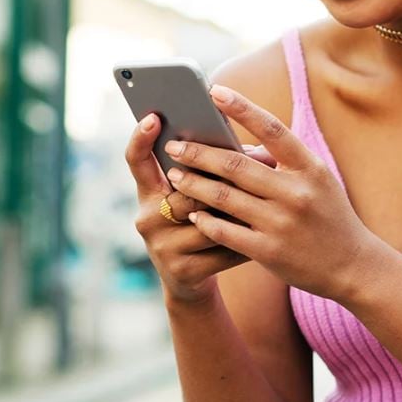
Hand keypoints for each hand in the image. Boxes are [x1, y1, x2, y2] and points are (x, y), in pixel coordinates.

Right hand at [123, 113, 279, 304]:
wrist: (192, 284)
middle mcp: (147, 218)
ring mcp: (161, 246)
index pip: (136, 160)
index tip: (154, 116)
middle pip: (186, 187)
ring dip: (239, 210)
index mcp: (149, 193)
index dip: (140, 138)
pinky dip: (247, 239)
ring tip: (266, 201)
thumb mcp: (196, 198)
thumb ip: (213, 172)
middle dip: (220, 180)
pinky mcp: (181, 271)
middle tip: (249, 170)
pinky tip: (265, 234)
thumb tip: (254, 152)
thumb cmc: (203, 225)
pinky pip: (222, 247)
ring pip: (208, 218)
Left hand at [162, 84, 388, 304]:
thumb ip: (283, 161)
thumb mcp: (317, 180)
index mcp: (310, 168)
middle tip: (173, 145)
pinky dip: (205, 220)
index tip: (214, 91)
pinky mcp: (269, 251)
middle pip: (236, 165)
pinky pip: (226, 232)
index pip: (272, 129)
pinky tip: (192, 213)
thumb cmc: (329, 215)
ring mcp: (282, 223)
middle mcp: (296, 192)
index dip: (242, 108)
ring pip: (224, 197)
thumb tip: (237, 144)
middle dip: (198, 153)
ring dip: (193, 184)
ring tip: (174, 176)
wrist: (354, 266)